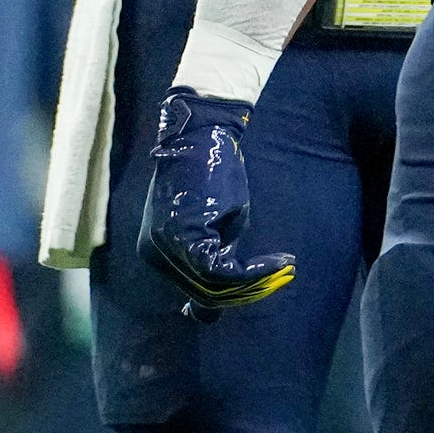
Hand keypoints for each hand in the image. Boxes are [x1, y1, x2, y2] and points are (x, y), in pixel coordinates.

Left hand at [137, 88, 294, 316]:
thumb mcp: (212, 223)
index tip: (253, 289)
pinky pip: (216, 268)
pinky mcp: (183, 233)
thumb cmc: (212, 172)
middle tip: (276, 275)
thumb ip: (213, 256)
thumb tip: (225, 289)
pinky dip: (249, 270)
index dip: (223, 299)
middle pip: (200, 291)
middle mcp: (153, 252)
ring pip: (209, 284)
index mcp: (154, 250)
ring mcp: (165, 243)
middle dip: (241, 290)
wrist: (204, 133)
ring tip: (280, 267)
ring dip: (249, 281)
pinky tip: (275, 261)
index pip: (191, 289)